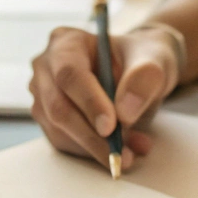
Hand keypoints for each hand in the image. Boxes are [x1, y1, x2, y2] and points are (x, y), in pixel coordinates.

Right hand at [29, 25, 181, 170]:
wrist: (137, 73)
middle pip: (58, 107)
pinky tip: (121, 150)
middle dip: (91, 136)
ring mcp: (43, 95)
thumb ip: (144, 78)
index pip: (69, 74)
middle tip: (121, 155)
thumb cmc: (141, 60)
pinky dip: (93, 153)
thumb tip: (124, 113)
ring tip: (131, 152)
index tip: (111, 127)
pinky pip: (64, 143)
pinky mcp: (48, 120)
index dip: (89, 103)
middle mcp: (46, 67)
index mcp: (66, 42)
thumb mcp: (154, 59)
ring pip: (58, 130)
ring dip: (95, 148)